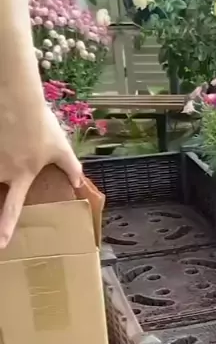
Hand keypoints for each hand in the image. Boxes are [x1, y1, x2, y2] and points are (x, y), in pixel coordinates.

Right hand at [0, 94, 82, 247]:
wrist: (17, 99)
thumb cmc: (40, 124)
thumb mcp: (60, 147)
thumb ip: (71, 167)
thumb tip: (79, 183)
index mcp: (21, 175)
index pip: (12, 207)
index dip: (6, 227)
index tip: (1, 244)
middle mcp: (1, 170)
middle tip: (5, 198)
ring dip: (0, 163)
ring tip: (7, 154)